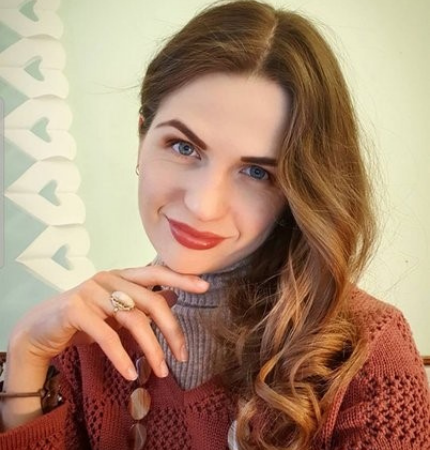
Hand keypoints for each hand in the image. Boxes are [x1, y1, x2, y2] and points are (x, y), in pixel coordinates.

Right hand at [8, 265, 208, 379]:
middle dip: (171, 330)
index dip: (181, 278)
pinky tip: (130, 374)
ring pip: (132, 319)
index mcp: (121, 275)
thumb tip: (176, 296)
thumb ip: (143, 302)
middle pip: (150, 300)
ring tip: (163, 371)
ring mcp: (91, 291)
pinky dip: (122, 357)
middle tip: (182, 355)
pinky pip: (107, 336)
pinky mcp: (75, 309)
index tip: (205, 286)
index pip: (156, 272)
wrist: (40, 329)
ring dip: (151, 349)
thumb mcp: (118, 309)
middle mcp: (108, 278)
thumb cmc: (85, 318)